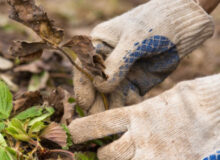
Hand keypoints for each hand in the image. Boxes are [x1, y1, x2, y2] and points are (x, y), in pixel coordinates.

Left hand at [69, 74, 219, 159]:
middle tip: (102, 152)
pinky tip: (140, 158)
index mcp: (139, 115)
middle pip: (107, 154)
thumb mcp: (165, 100)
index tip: (72, 132)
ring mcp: (156, 154)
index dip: (83, 130)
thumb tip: (126, 120)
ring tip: (123, 156)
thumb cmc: (196, 101)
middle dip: (102, 155)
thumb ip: (142, 113)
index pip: (100, 124)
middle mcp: (143, 137)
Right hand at [73, 0, 213, 112]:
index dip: (84, 89)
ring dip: (111, 108)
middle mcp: (104, 63)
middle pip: (94, 88)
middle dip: (96, 104)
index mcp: (96, 47)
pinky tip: (133, 107)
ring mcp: (119, 75)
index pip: (84, 71)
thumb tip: (100, 86)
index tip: (88, 106)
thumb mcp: (134, 40)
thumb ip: (117, 63)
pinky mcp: (134, 84)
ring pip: (109, 97)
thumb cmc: (154, 24)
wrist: (181, 27)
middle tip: (101, 119)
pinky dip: (128, 106)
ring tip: (118, 116)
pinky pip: (126, 100)